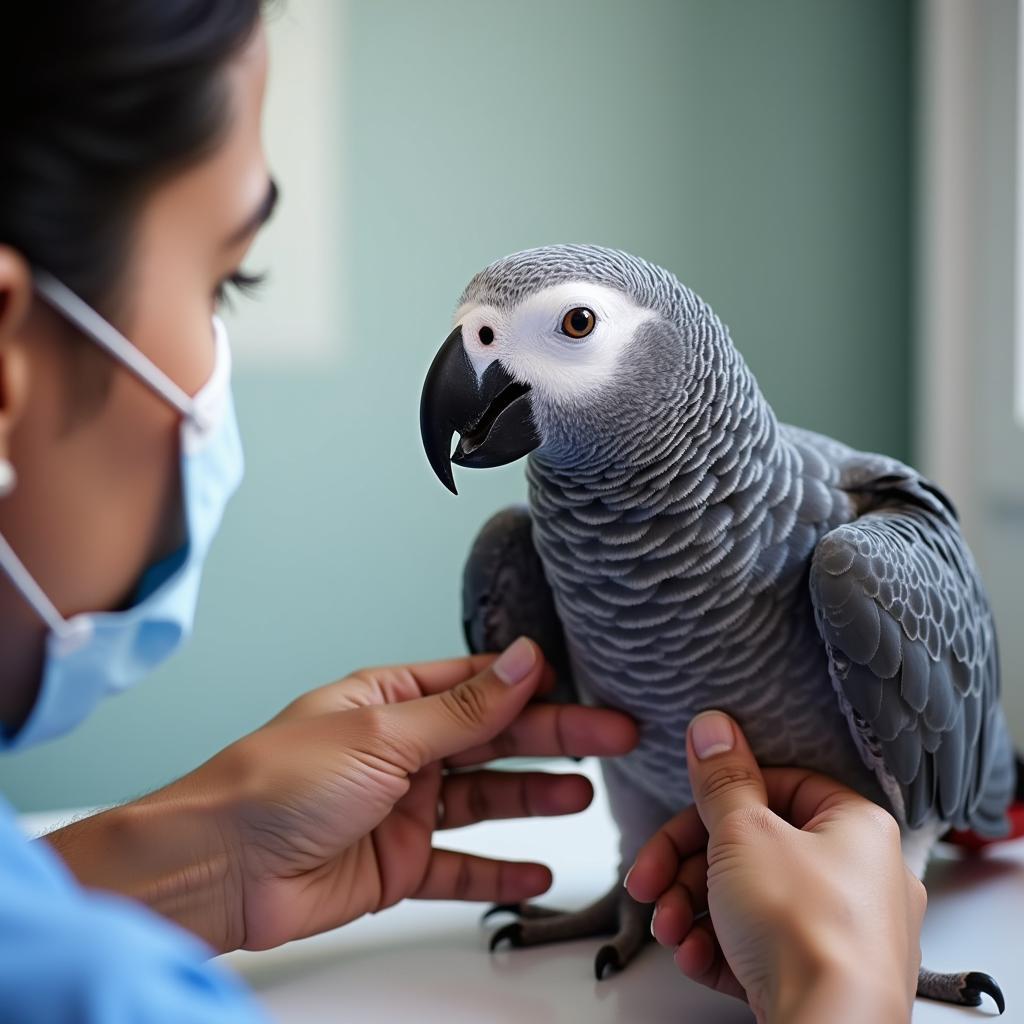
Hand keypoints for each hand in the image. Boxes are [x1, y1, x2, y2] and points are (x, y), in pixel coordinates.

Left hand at [52, 638, 635, 953]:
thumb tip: (524, 660)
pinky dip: (498, 870)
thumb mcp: (383, 735)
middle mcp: (401, 749)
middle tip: (612, 736)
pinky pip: (460, 866)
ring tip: (584, 795)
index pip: (480, 686)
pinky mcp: (396, 863)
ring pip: (485, 798)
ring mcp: (401, 806)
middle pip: (494, 739)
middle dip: (555, 738)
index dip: (535, 687)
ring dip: (535, 797)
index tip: (586, 686)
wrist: (218, 869)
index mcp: (391, 700)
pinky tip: (537, 870)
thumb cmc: (275, 784)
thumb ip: (463, 709)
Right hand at [625, 711, 923, 1023]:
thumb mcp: (744, 833)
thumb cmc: (805, 932)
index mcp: (856, 826)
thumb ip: (722, 780)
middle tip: (650, 878)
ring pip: (750, 898)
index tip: (684, 809)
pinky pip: (762, 945)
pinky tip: (691, 955)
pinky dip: (719, 945)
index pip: (779, 785)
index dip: (721, 797)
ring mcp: (845, 932)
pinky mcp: (823, 976)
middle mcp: (860, 876)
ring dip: (692, 907)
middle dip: (688, 865)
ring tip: (667, 927)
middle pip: (753, 846)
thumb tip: (714, 728)